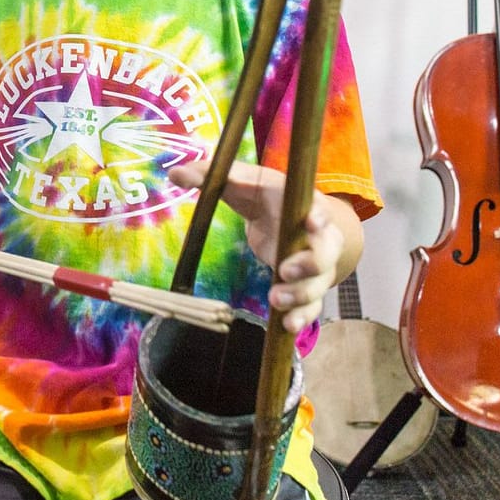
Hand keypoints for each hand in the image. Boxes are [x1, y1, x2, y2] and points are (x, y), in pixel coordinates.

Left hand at [169, 160, 353, 333]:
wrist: (284, 213)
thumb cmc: (262, 193)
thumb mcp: (239, 180)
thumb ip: (209, 175)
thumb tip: (174, 173)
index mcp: (302, 205)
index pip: (317, 209)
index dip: (318, 217)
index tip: (311, 223)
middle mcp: (317, 236)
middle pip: (324, 252)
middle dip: (309, 263)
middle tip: (284, 270)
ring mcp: (315, 264)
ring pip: (318, 283)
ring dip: (300, 295)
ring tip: (275, 300)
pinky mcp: (306, 285)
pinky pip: (312, 305)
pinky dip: (302, 317)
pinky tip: (287, 326)